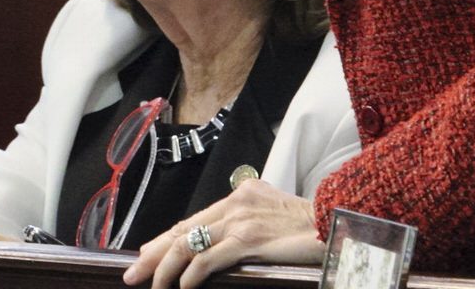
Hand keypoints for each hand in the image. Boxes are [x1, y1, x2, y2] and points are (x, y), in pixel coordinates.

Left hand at [124, 181, 320, 288]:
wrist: (340, 222)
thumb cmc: (314, 226)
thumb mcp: (275, 215)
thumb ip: (249, 223)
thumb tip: (225, 244)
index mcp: (240, 194)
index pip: (194, 220)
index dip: (166, 239)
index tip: (145, 253)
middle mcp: (236, 202)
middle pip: (184, 229)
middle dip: (154, 253)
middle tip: (133, 272)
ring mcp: (241, 220)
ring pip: (189, 243)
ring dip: (165, 268)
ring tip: (151, 285)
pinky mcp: (250, 239)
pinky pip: (210, 259)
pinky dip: (191, 275)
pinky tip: (181, 287)